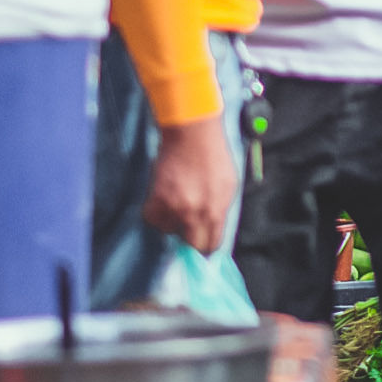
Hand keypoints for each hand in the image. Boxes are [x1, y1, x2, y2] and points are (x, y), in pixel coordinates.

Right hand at [144, 114, 235, 253]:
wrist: (193, 136)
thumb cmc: (214, 157)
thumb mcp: (229, 186)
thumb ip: (221, 209)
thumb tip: (215, 228)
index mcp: (217, 210)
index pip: (211, 244)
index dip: (207, 246)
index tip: (203, 245)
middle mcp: (196, 213)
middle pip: (191, 244)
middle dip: (191, 239)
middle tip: (188, 229)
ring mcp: (175, 207)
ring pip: (169, 231)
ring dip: (172, 222)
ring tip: (177, 204)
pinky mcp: (157, 199)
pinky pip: (152, 219)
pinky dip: (156, 213)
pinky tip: (163, 200)